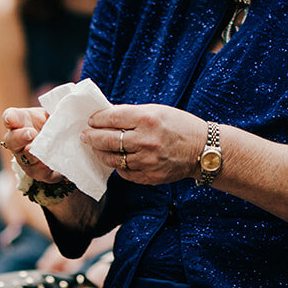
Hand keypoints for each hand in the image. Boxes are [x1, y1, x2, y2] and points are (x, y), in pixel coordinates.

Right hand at [0, 107, 66, 185]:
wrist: (59, 144)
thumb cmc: (50, 125)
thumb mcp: (50, 112)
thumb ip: (54, 107)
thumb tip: (68, 100)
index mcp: (20, 123)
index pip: (10, 117)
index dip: (10, 118)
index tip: (11, 118)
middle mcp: (18, 143)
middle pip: (13, 141)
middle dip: (21, 137)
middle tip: (30, 133)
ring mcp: (27, 160)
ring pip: (27, 160)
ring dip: (33, 155)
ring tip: (40, 150)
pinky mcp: (40, 174)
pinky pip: (43, 174)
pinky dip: (49, 171)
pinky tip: (54, 168)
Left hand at [83, 104, 207, 185]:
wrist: (203, 149)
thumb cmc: (179, 125)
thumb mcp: (157, 111)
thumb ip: (132, 114)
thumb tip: (107, 117)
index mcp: (147, 119)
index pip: (112, 118)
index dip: (97, 119)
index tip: (91, 120)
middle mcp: (146, 140)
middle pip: (107, 140)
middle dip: (91, 137)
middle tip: (84, 135)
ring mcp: (147, 161)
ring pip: (112, 159)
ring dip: (100, 153)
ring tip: (96, 148)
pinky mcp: (150, 176)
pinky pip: (125, 173)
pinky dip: (118, 166)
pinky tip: (116, 160)